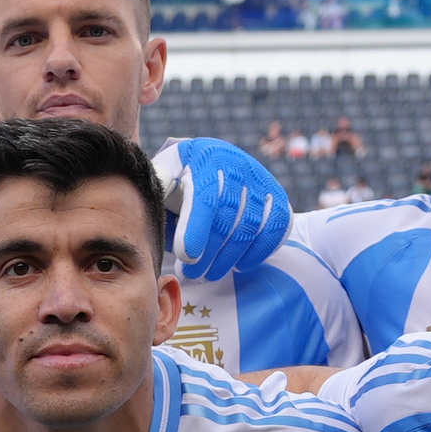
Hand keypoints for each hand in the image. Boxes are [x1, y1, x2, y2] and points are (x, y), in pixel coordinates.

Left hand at [167, 137, 291, 282]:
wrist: (211, 167)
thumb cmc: (180, 180)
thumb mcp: (164, 177)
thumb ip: (159, 191)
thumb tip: (153, 205)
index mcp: (206, 157)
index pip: (206, 197)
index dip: (196, 230)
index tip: (186, 257)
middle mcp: (238, 164)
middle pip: (229, 216)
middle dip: (210, 251)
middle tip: (192, 274)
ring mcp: (261, 181)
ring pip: (251, 226)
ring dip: (229, 257)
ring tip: (209, 274)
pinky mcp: (277, 198)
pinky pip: (276, 228)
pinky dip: (258, 252)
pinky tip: (238, 265)